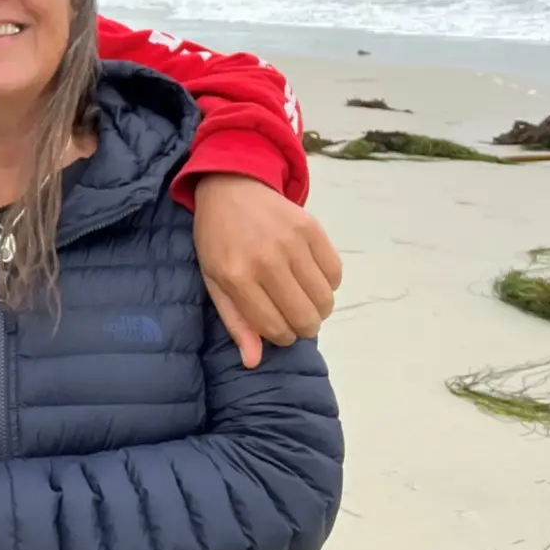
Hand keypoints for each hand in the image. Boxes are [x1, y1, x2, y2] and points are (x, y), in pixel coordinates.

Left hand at [192, 173, 342, 367]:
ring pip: (324, 299)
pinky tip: (312, 278)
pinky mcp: (312, 228)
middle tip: (294, 317)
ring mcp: (292, 242)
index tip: (277, 329)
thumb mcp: (214, 281)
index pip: (275, 328)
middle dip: (303, 327)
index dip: (281, 336)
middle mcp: (267, 260)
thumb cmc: (218, 240)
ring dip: (318, 308)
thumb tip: (253, 361)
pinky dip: (328, 284)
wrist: (231, 188)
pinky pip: (335, 273)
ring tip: (303, 299)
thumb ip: (236, 322)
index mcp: (237, 276)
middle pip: (305, 318)